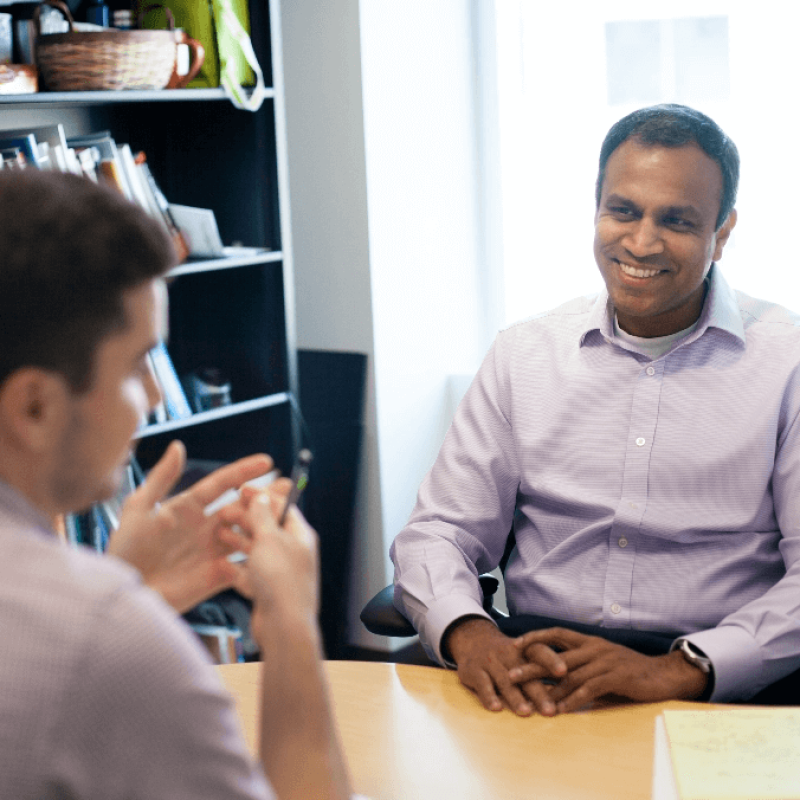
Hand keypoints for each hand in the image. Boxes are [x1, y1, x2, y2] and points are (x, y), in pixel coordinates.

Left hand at [107, 440, 273, 612]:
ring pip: (247, 532)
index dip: (244, 471)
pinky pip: (244, 564)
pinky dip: (259, 556)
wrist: (125, 594)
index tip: (266, 461)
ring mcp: (212, 552)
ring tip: (285, 513)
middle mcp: (204, 528)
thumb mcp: (138, 509)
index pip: (222, 484)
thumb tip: (178, 446)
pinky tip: (275, 547)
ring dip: (266, 522)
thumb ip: (161, 477)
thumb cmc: (126, 550)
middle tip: (286, 486)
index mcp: (188, 508)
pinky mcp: (217, 577)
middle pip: (241, 507)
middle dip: (265, 495)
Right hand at [217, 478, 319, 644]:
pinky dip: (237, 569)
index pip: (282, 506)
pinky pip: (251, 574)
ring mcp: (281, 573)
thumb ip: (263, 515)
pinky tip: (222, 565)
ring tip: (219, 534)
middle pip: (268, 528)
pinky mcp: (269, 592)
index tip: (240, 489)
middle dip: (246, 518)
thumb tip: (262, 496)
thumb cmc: (280, 580)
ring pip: (257, 551)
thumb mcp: (269, 538)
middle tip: (223, 512)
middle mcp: (293, 552)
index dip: (261, 495)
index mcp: (300, 535)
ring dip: (239, 541)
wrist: (284, 627)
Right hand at [444, 617, 566, 715]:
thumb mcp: (523, 654)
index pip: (539, 652)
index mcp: (523, 649)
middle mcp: (507, 653)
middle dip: (538, 692)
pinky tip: (496, 708)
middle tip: (551, 711)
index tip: (564, 672)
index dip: (552, 660)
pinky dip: (489, 696)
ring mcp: (490, 661)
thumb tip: (573, 689)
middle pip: (525, 673)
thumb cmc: (507, 654)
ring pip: (505, 681)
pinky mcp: (473, 671)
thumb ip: (544, 669)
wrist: (472, 640)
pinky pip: (482, 684)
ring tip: (526, 712)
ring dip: (515, 697)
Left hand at [509, 628, 708, 713]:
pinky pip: (590, 688)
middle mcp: (594, 647)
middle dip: (532, 665)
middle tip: (511, 675)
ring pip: (571, 674)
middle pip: (556, 655)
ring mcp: (605, 661)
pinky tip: (562, 709)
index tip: (515, 645)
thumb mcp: (602, 663)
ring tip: (532, 699)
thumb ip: (581, 667)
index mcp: (589, 641)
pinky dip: (574, 699)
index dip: (535, 637)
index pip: (556, 633)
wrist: (663, 674)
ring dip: (550, 688)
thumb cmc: (629, 671)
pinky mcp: (616, 676)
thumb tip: (555, 679)